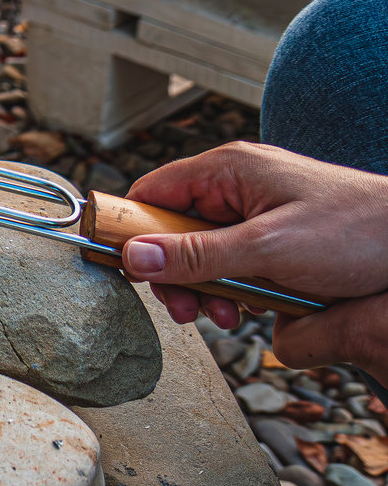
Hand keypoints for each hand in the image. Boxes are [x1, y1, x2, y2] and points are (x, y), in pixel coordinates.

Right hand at [119, 142, 387, 376]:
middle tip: (187, 310)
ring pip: (203, 253)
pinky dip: (235, 289)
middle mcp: (237, 186)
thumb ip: (196, 255)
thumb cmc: (359, 232)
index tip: (126, 270)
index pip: (150, 193)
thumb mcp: (267, 250)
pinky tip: (252, 309)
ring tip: (228, 315)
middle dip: (175, 274)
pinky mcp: (276, 238)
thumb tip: (132, 257)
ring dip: (207, 288)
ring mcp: (257, 212)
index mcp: (228, 170)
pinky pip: (234, 263)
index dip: (130, 231)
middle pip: (172, 229)